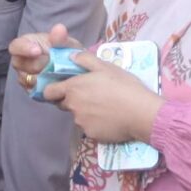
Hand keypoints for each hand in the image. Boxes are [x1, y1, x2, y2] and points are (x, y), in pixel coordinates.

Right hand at [10, 24, 77, 91]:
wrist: (74, 70)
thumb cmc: (65, 52)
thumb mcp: (66, 43)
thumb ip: (61, 38)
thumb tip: (60, 28)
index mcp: (26, 45)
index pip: (16, 46)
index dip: (24, 49)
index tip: (38, 51)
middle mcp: (21, 61)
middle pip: (21, 65)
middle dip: (40, 64)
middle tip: (56, 64)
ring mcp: (25, 77)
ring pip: (29, 80)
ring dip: (45, 76)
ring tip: (59, 72)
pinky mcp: (32, 90)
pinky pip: (36, 91)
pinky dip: (47, 87)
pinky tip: (57, 82)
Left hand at [43, 51, 163, 144]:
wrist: (141, 113)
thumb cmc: (124, 86)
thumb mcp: (106, 67)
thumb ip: (85, 59)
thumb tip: (71, 56)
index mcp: (73, 88)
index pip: (49, 92)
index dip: (53, 90)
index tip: (61, 88)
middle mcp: (73, 106)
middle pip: (63, 103)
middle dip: (72, 99)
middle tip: (91, 95)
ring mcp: (81, 122)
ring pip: (77, 116)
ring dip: (85, 111)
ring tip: (105, 106)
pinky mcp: (90, 134)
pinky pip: (89, 127)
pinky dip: (95, 123)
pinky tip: (110, 118)